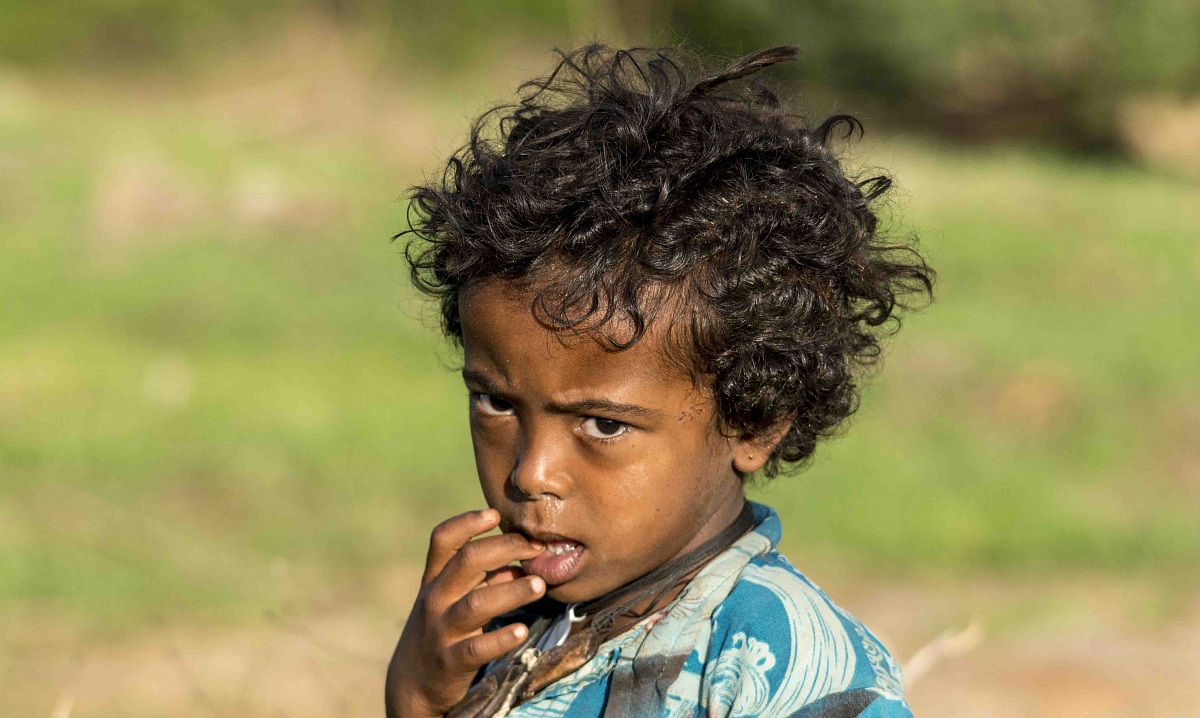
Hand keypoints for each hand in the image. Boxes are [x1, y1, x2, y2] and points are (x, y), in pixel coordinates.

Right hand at [385, 509, 546, 717]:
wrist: (413, 681)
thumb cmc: (445, 627)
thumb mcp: (457, 598)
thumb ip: (487, 577)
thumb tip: (525, 560)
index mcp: (435, 578)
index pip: (443, 539)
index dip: (467, 522)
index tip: (495, 513)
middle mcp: (435, 598)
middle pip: (466, 562)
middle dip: (504, 548)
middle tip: (537, 547)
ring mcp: (441, 629)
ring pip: (476, 603)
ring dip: (511, 591)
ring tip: (539, 585)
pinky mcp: (451, 661)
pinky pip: (477, 648)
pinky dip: (501, 638)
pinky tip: (522, 631)